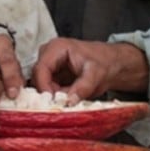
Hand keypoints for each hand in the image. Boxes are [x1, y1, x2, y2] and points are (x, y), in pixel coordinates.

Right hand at [32, 37, 149, 102]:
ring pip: (41, 84)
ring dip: (53, 95)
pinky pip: (48, 88)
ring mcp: (49, 64)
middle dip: (48, 92)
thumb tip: (69, 101)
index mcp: (57, 48)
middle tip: (62, 103)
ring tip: (69, 99)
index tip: (52, 102)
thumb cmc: (105, 63)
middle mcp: (49, 54)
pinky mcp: (52, 74)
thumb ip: (83, 87)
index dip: (43, 87)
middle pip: (37, 77)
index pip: (40, 69)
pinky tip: (69, 97)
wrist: (112, 63)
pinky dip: (56, 95)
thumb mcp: (96, 75)